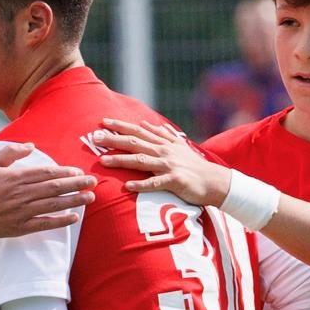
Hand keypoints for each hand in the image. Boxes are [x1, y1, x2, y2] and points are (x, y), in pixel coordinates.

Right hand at [0, 143, 94, 241]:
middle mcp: (20, 194)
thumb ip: (10, 153)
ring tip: (90, 198)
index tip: (78, 170)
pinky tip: (73, 218)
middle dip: (76, 184)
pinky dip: (60, 221)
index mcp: (14, 177)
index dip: (64, 172)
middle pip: (54, 188)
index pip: (46, 173)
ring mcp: (21, 212)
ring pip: (53, 205)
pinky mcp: (19, 227)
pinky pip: (44, 224)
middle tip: (93, 182)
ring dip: (74, 201)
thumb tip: (31, 146)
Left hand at [92, 118, 228, 207]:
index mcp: (163, 143)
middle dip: (114, 139)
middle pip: (134, 142)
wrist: (214, 181)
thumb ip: (162, 134)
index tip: (103, 122)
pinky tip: (127, 186)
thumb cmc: (194, 165)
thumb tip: (147, 124)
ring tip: (103, 161)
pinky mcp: (174, 181)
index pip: (137, 131)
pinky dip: (140, 185)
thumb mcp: (179, 145)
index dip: (120, 126)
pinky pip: (154, 183)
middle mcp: (164, 151)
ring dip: (121, 160)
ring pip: (141, 161)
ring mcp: (169, 165)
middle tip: (95, 138)